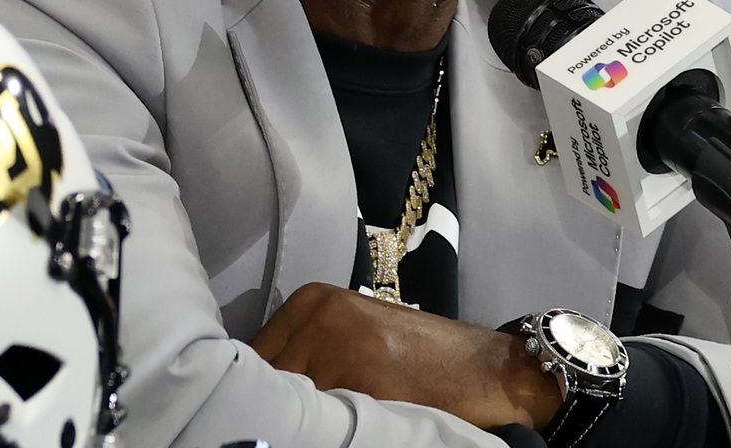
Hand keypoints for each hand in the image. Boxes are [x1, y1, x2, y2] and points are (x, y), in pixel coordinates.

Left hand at [251, 282, 563, 429]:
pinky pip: (320, 416)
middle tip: (279, 424)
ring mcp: (339, 341)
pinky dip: (323, 429)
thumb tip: (248, 385)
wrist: (482, 367)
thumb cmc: (417, 358)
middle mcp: (320, 312)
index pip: (250, 355)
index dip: (252, 388)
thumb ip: (303, 349)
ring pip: (287, 397)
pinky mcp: (362, 375)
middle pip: (263, 375)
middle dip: (268, 404)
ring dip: (293, 420)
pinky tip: (336, 430)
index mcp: (312, 299)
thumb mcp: (351, 336)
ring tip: (314, 426)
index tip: (253, 410)